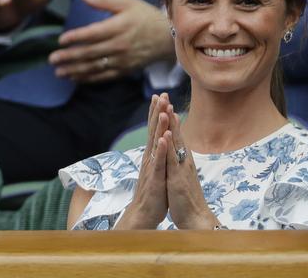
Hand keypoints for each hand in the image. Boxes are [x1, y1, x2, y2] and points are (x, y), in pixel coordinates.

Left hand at [49, 0, 171, 82]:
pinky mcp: (125, 70)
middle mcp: (119, 45)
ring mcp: (122, 60)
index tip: (61, 40)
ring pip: (95, 67)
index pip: (93, 34)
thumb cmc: (145, 16)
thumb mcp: (126, 2)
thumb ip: (103, 0)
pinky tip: (75, 78)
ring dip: (75, 70)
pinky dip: (88, 78)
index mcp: (118, 27)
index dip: (76, 38)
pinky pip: (104, 76)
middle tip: (52, 59)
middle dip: (69, 57)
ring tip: (58, 72)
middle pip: (90, 53)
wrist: (169, 37)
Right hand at [115, 94, 169, 228]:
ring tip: (162, 111)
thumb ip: (156, 155)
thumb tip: (157, 141)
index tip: (159, 96)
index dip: (156, 112)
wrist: (144, 213)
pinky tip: (163, 138)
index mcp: (152, 155)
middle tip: (160, 94)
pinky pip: (159, 161)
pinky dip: (160, 149)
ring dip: (158, 126)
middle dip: (157, 112)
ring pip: (155, 143)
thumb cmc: (153, 192)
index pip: (154, 129)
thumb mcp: (156, 170)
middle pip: (153, 130)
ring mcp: (152, 167)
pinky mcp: (156, 178)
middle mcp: (150, 157)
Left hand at [161, 104, 219, 229]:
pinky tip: (166, 136)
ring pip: (176, 144)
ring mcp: (181, 168)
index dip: (170, 118)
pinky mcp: (177, 178)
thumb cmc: (186, 198)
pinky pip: (173, 161)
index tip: (164, 102)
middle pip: (177, 133)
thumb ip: (178, 162)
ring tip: (168, 108)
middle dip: (170, 114)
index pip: (175, 134)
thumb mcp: (179, 175)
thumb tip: (176, 151)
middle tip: (165, 96)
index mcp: (182, 159)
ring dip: (172, 126)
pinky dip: (169, 148)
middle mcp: (184, 161)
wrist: (195, 218)